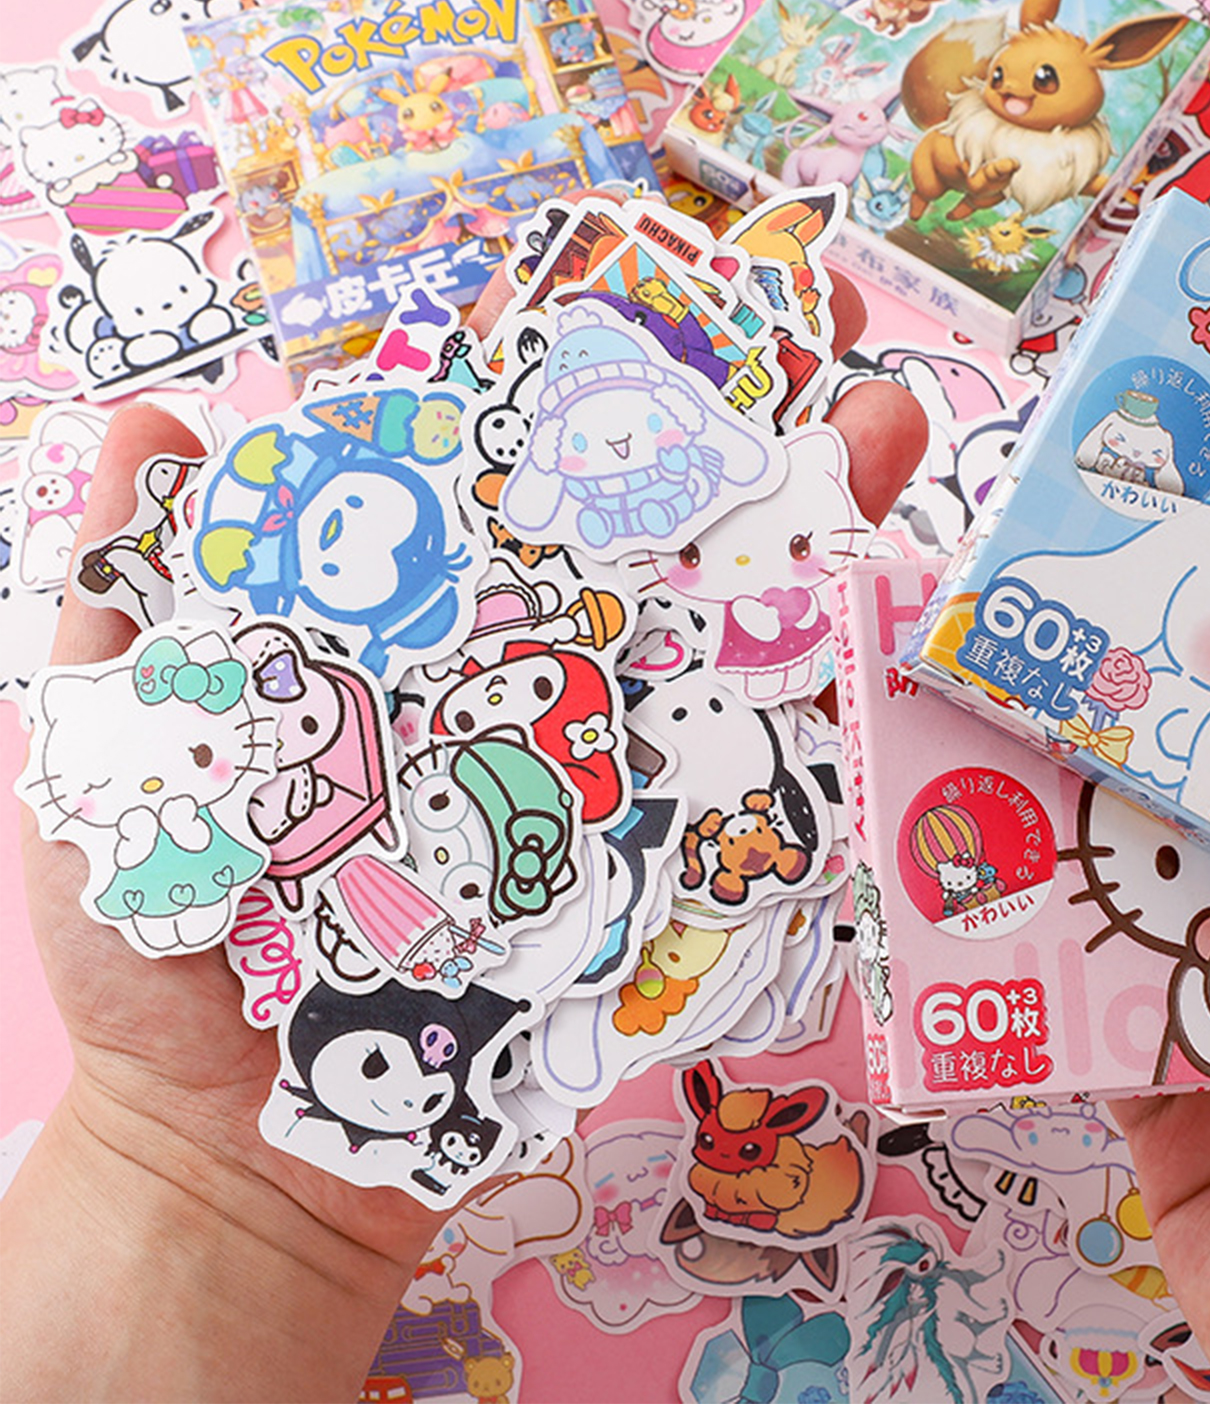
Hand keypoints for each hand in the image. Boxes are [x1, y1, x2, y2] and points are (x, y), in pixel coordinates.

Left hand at [1, 271, 926, 1403]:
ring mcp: (593, 767)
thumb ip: (130, 599)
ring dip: (810, 524)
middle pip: (643, 520)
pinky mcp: (642, 872)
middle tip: (827, 310)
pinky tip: (872, 617)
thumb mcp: (117, 755)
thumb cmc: (164, 951)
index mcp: (403, 618)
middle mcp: (519, 669)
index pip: (499, 458)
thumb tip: (152, 419)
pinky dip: (810, 702)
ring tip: (883, 428)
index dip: (574, 360)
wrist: (245, 1152)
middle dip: (741, 411)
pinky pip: (738, 782)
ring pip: (716, 628)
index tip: (650, 265)